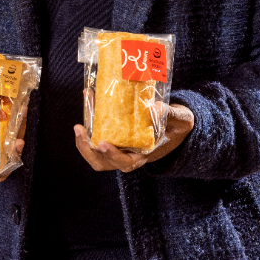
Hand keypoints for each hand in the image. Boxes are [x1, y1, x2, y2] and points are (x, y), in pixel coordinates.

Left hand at [73, 103, 193, 172]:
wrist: (176, 123)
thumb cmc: (178, 125)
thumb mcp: (181, 119)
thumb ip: (170, 114)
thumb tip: (155, 107)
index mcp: (144, 155)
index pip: (125, 163)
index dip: (113, 156)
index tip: (104, 143)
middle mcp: (128, 154)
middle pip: (102, 163)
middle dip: (88, 150)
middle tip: (80, 131)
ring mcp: (118, 146)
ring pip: (95, 152)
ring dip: (83, 140)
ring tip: (78, 125)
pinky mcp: (112, 134)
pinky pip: (96, 132)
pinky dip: (90, 120)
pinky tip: (89, 96)